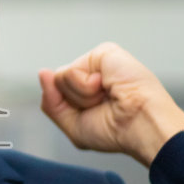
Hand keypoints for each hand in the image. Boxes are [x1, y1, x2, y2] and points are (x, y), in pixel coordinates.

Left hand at [38, 42, 183, 165]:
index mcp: (87, 90)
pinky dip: (85, 87)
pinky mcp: (103, 52)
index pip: (56, 92)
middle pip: (56, 83)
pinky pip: (71, 71)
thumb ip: (51, 102)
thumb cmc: (116, 131)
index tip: (96, 117)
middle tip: (102, 106)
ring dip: (81, 96)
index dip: (67, 109)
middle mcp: (91, 73)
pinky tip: (107, 87)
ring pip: (60, 77)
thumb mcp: (73, 125)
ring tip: (106, 96)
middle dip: (74, 102)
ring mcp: (97, 62)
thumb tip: (42, 72)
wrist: (142, 126)